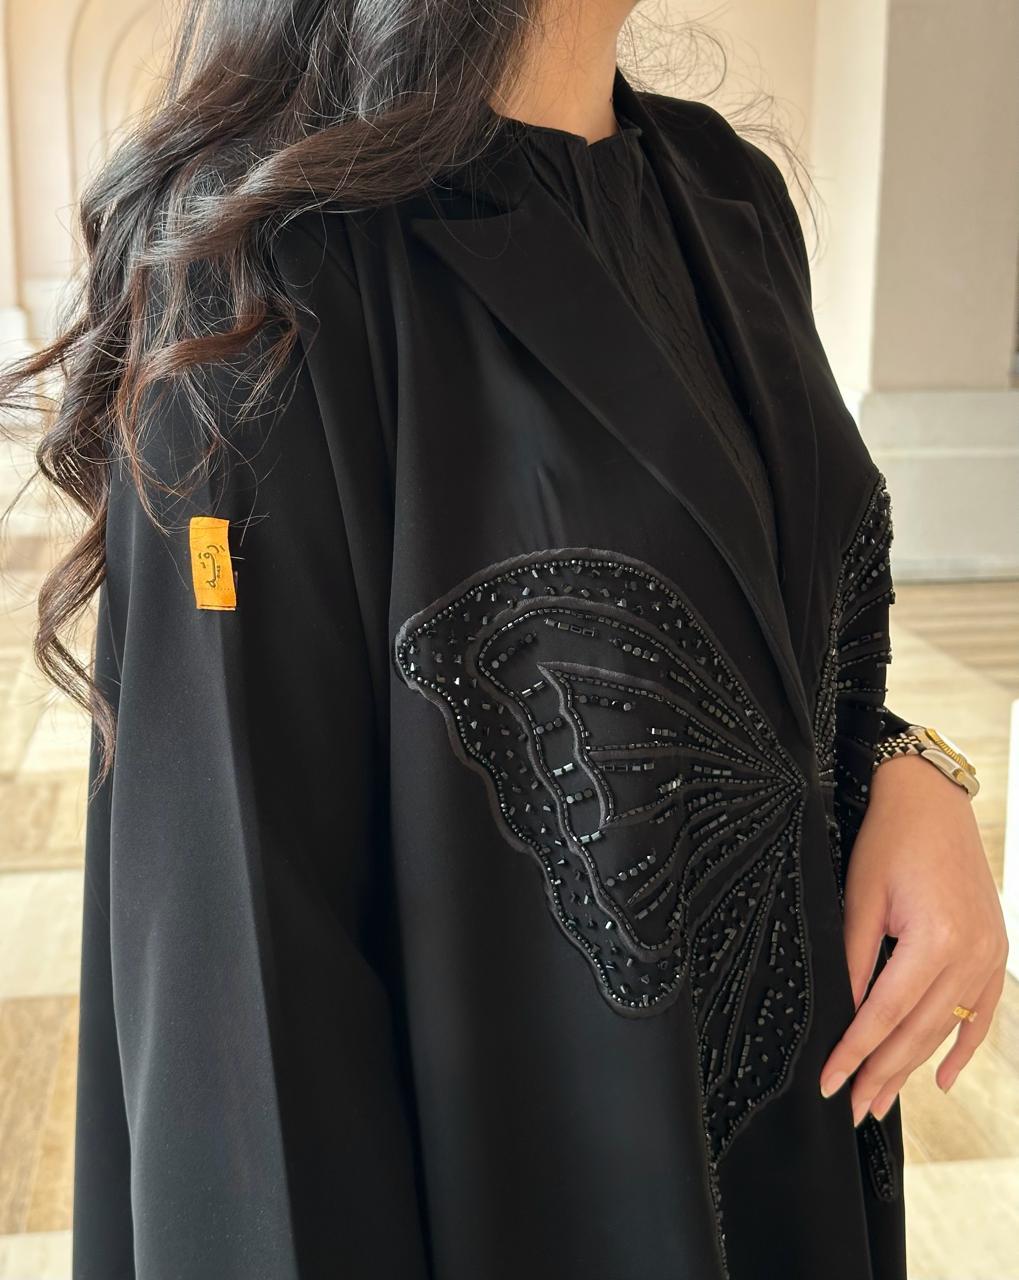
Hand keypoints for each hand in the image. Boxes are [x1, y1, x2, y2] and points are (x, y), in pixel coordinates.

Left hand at [818, 752, 1007, 1123]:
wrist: (932, 801)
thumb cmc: (890, 840)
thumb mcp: (860, 897)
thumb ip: (854, 959)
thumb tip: (844, 1012)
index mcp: (936, 939)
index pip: (886, 1013)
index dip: (855, 1051)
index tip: (830, 1082)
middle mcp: (971, 954)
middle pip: (919, 1031)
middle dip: (881, 1073)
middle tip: (852, 1106)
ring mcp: (990, 955)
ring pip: (946, 1028)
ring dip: (913, 1067)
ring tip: (882, 1099)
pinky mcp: (995, 951)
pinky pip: (980, 1013)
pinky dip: (961, 1047)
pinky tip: (943, 1079)